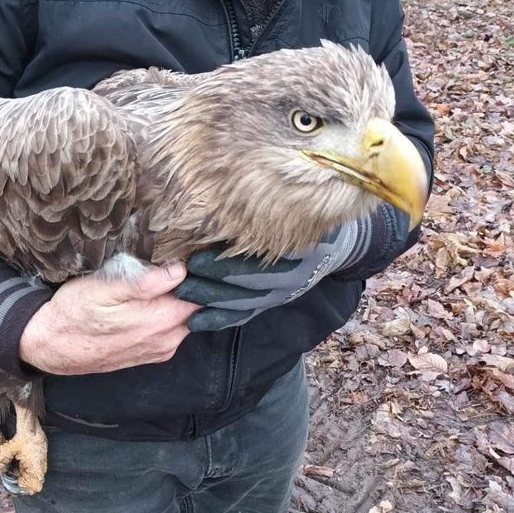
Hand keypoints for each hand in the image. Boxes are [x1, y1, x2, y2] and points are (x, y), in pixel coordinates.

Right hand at [19, 263, 198, 374]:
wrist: (51, 346)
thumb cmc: (73, 313)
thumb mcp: (103, 289)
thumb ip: (145, 283)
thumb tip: (180, 271)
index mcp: (160, 321)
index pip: (202, 297)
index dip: (202, 276)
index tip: (196, 258)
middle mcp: (166, 340)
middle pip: (197, 310)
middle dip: (193, 288)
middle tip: (178, 264)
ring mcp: (159, 350)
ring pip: (185, 321)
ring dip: (179, 302)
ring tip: (163, 281)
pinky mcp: (150, 354)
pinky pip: (172, 332)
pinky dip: (170, 316)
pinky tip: (152, 303)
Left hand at [174, 222, 363, 331]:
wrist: (336, 245)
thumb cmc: (307, 216)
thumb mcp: (295, 209)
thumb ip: (265, 209)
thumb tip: (229, 190)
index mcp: (294, 254)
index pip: (252, 264)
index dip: (221, 265)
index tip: (193, 260)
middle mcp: (288, 280)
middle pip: (242, 287)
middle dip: (207, 285)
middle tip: (177, 280)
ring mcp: (281, 295)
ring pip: (240, 304)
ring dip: (208, 302)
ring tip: (179, 297)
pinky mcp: (273, 303)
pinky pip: (245, 316)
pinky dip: (220, 320)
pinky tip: (195, 322)